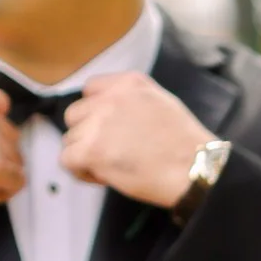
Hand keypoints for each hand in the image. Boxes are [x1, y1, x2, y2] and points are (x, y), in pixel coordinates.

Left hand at [59, 72, 209, 208]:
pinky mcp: (90, 150)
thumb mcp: (161, 102)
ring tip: (111, 165)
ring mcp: (97, 124)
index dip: (94, 111)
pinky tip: (103, 176)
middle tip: (109, 150)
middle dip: (87, 134)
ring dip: (85, 154)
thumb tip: (106, 112)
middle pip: (75, 115)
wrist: (193, 169)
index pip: (90, 88)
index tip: (107, 127)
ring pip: (70, 139)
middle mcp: (109, 99)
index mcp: (128, 83)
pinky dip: (80, 171)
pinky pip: (66, 160)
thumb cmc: (184, 144)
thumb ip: (130, 100)